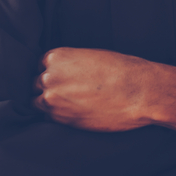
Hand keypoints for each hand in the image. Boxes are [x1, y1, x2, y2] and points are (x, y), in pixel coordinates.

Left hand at [34, 48, 175, 144]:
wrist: (139, 92)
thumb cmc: (123, 70)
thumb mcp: (94, 56)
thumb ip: (71, 64)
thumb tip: (64, 72)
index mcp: (57, 56)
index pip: (40, 65)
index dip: (52, 72)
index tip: (62, 78)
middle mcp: (49, 77)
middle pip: (35, 84)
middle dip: (50, 87)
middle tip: (68, 92)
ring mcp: (52, 99)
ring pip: (37, 102)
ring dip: (50, 103)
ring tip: (70, 103)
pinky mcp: (61, 120)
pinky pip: (49, 118)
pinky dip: (59, 116)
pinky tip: (77, 112)